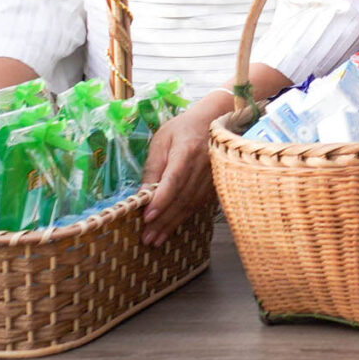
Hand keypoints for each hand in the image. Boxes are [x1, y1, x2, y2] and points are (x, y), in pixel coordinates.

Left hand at [140, 100, 219, 244]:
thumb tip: (142, 194)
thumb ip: (153, 167)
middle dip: (163, 220)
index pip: (174, 179)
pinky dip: (184, 217)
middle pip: (182, 197)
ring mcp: (212, 175)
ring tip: (156, 239)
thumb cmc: (183, 128)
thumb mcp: (162, 140)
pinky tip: (172, 227)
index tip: (147, 217)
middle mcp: (203, 165)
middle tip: (147, 238)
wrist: (215, 120)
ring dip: (173, 223)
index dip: (161, 199)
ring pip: (192, 204)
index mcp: (187, 151)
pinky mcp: (215, 183)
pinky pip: (199, 203)